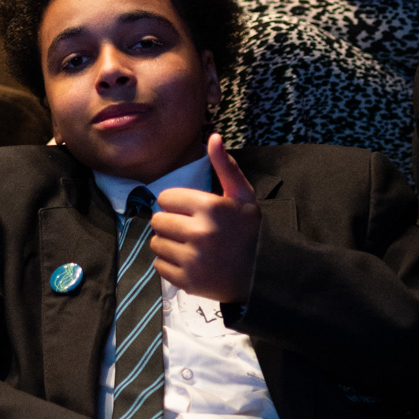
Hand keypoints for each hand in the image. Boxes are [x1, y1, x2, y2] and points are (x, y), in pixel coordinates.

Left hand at [151, 134, 259, 301]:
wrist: (262, 274)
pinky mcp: (187, 281)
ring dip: (168, 243)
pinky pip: (159, 266)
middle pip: (157, 220)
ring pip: (156, 243)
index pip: (165, 198)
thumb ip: (225, 166)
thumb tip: (212, 137)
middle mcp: (199, 232)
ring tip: (187, 245)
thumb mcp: (243, 195)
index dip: (175, 203)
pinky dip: (169, 264)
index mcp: (210, 207)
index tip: (188, 210)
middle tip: (187, 228)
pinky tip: (188, 261)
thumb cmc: (249, 231)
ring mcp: (192, 259)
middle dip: (169, 222)